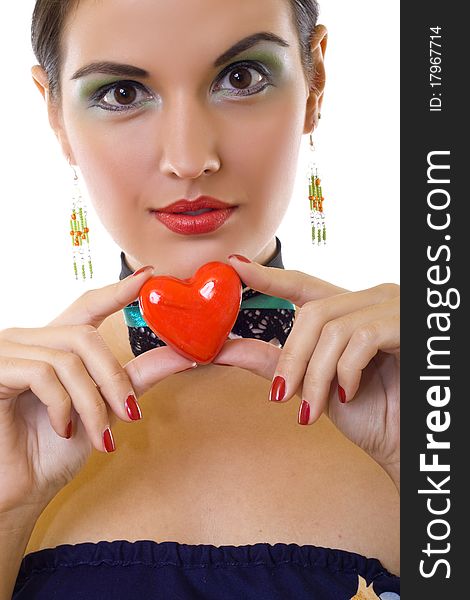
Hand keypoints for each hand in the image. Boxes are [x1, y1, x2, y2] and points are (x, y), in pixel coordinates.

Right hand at [0, 268, 196, 514]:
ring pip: (69, 359)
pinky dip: (64, 406)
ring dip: (93, 402)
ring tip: (101, 435)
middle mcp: (29, 339)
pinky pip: (43, 375)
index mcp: (53, 344)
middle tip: (131, 414)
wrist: (20, 489)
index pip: (87, 305)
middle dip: (114, 377)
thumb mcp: (104, 407)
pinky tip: (64, 430)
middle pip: (85, 336)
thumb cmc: (54, 449)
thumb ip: (135, 377)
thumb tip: (182, 355)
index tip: (149, 276)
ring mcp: (8, 351)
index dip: (117, 291)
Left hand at [213, 255, 399, 474]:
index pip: (303, 284)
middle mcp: (369, 300)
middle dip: (291, 358)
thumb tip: (224, 349)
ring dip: (315, 375)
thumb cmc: (369, 412)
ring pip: (332, 329)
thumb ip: (274, 362)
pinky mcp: (405, 324)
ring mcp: (390, 307)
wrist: (405, 443)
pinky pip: (361, 339)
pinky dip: (346, 371)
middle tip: (281, 395)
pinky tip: (348, 394)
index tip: (236, 264)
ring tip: (313, 408)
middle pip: (312, 312)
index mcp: (348, 310)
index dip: (269, 275)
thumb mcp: (313, 384)